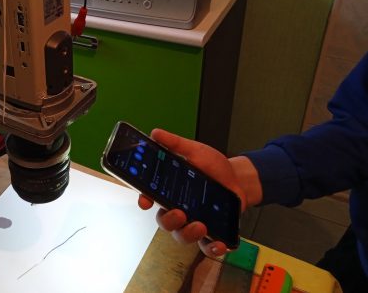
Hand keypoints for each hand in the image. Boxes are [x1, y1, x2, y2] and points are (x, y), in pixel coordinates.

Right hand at [138, 128, 256, 256]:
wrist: (238, 179)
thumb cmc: (213, 166)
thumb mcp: (195, 151)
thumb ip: (175, 143)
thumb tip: (155, 133)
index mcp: (170, 190)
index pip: (151, 197)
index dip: (144, 200)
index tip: (146, 201)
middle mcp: (178, 209)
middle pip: (164, 221)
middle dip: (169, 220)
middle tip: (179, 213)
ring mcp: (194, 222)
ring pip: (182, 236)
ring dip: (188, 234)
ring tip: (201, 225)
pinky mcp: (212, 233)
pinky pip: (207, 247)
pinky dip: (212, 248)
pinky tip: (219, 244)